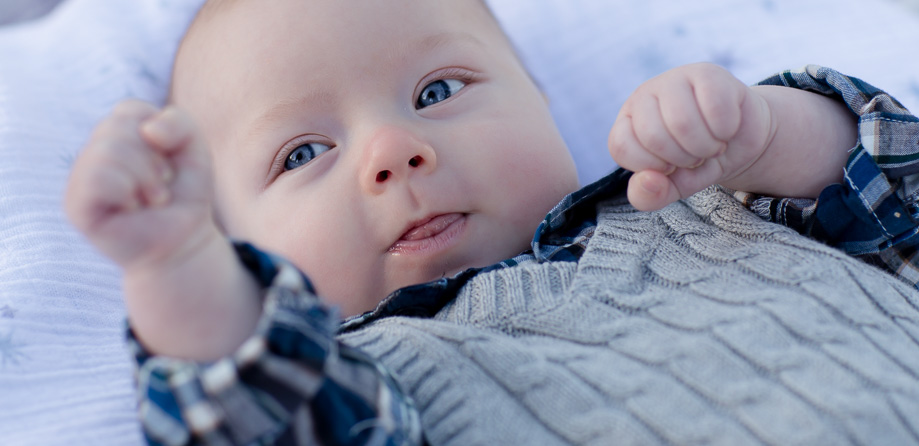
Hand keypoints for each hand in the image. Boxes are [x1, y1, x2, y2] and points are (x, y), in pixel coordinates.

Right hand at [65, 100, 214, 272]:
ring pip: (107, 151)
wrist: (184, 240)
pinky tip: (132, 207)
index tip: (169, 160)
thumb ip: (179, 122)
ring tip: (152, 198)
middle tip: (162, 184)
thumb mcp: (194, 149)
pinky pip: (96, 179)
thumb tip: (147, 130)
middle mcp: (93, 152)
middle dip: (153, 159)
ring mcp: (81, 178)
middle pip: (117, 128)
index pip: (129, 110)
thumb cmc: (184, 194)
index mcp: (116, 133)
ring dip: (145, 177)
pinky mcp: (76, 205)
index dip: (162, 134)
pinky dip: (126, 190)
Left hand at [608, 63, 773, 210]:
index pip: (621, 146)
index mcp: (627, 121)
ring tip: (711, 144)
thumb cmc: (697, 162)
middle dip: (682, 158)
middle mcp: (644, 95)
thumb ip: (650, 195)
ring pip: (682, 122)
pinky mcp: (707, 73)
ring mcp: (674, 79)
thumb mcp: (671, 187)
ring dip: (705, 146)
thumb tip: (648, 181)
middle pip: (653, 136)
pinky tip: (726, 129)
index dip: (651, 166)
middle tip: (696, 155)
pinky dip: (725, 130)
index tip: (670, 166)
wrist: (738, 141)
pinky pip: (714, 106)